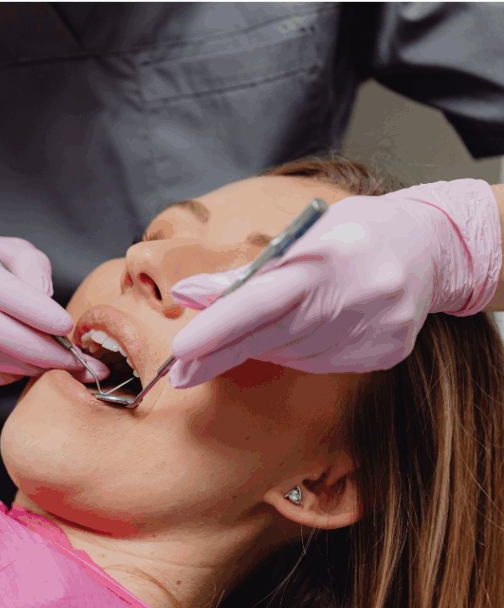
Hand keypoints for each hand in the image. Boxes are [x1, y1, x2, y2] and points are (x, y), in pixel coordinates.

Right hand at [0, 231, 109, 387]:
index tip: (65, 325)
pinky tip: (21, 366)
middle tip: (70, 359)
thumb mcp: (9, 251)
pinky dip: (4, 375)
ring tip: (52, 363)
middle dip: (31, 346)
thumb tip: (44, 298)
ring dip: (23, 365)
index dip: (29, 307)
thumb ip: (30, 266)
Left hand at [166, 180, 501, 387]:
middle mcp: (360, 293)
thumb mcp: (300, 236)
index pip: (264, 299)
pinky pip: (321, 363)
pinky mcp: (388, 352)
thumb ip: (244, 272)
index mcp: (331, 255)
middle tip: (178, 371)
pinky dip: (296, 352)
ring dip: (261, 347)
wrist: (430, 244)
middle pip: (272, 336)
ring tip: (257, 329)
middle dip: (220, 354)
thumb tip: (187, 294)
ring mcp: (378, 327)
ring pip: (293, 355)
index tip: (182, 349)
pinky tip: (300, 332)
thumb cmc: (353, 234)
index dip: (220, 326)